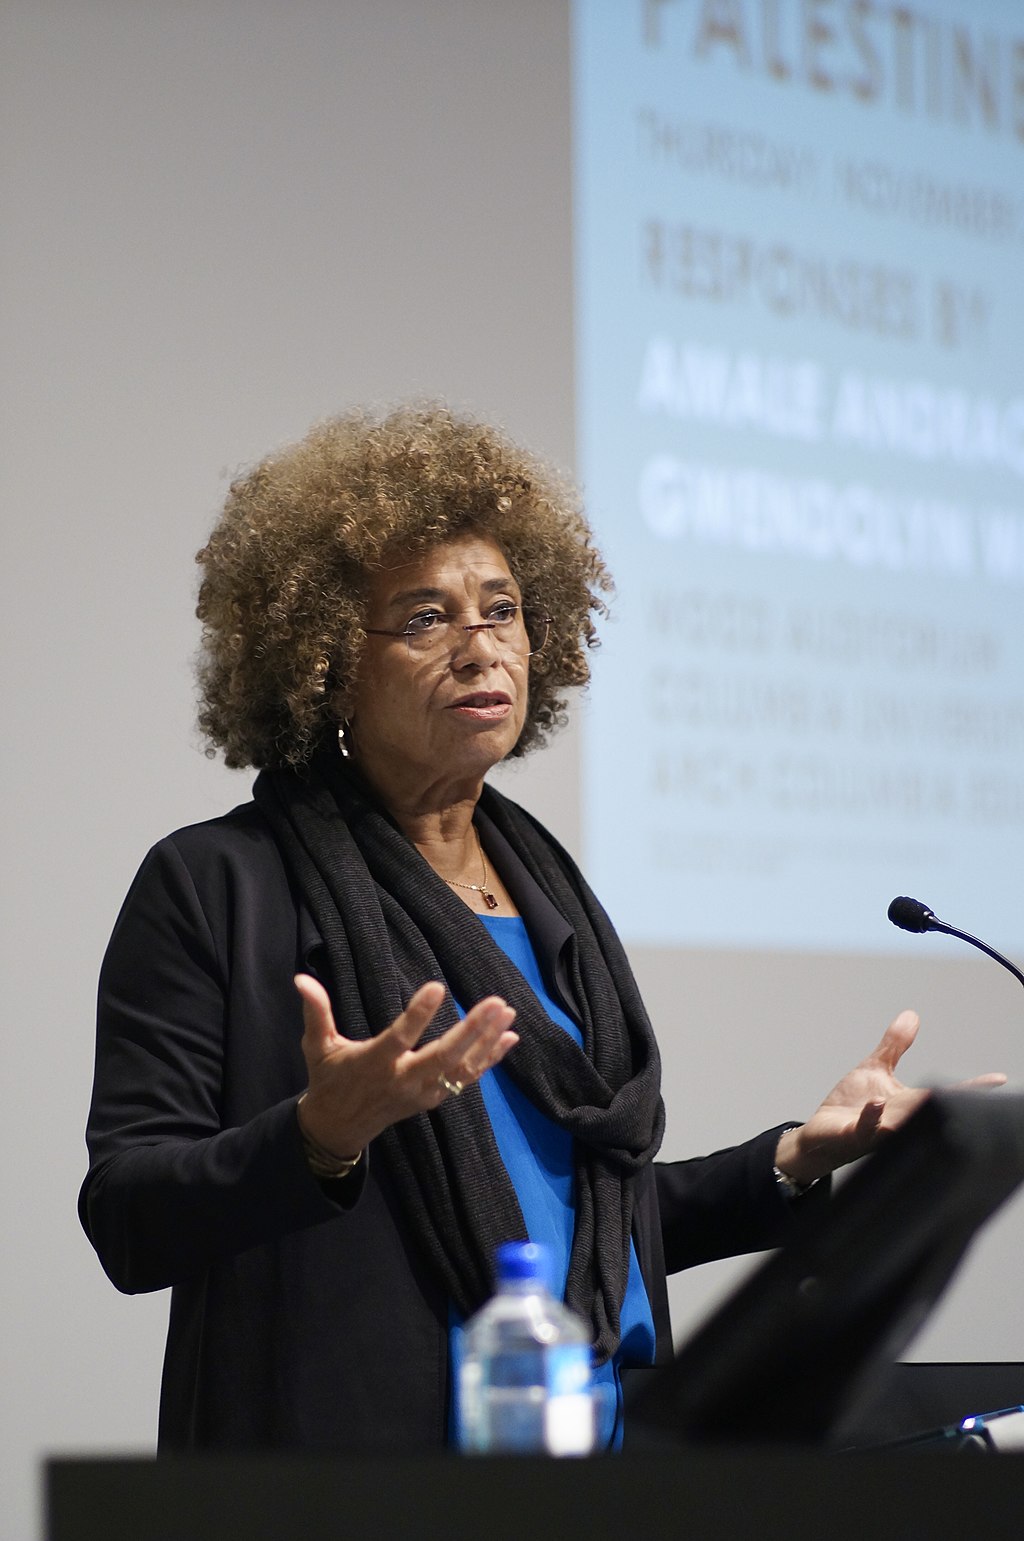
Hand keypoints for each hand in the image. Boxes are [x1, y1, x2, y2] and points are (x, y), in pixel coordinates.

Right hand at [293, 974, 518, 1160]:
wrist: (340, 1126)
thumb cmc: (328, 1078)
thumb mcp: (316, 1046)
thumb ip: (315, 1012)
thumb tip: (300, 979)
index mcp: (373, 1064)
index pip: (399, 1038)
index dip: (417, 1014)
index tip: (437, 986)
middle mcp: (402, 1080)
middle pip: (442, 1057)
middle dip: (471, 1031)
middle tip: (494, 1003)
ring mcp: (422, 1092)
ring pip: (460, 1069)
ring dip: (486, 1042)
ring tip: (507, 1013)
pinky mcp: (434, 1098)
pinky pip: (467, 1078)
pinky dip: (489, 1060)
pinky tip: (510, 1037)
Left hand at [775, 1010, 1006, 1185]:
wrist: (820, 1135)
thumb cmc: (851, 1107)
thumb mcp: (875, 1069)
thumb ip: (895, 1045)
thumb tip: (912, 1016)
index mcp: (906, 1104)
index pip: (942, 1095)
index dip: (971, 1087)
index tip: (998, 1079)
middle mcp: (897, 1120)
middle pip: (928, 1111)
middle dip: (948, 1104)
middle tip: (970, 1098)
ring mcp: (876, 1130)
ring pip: (900, 1125)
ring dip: (913, 1115)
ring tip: (933, 1098)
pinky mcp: (853, 1135)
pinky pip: (866, 1130)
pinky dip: (872, 1118)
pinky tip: (876, 1104)